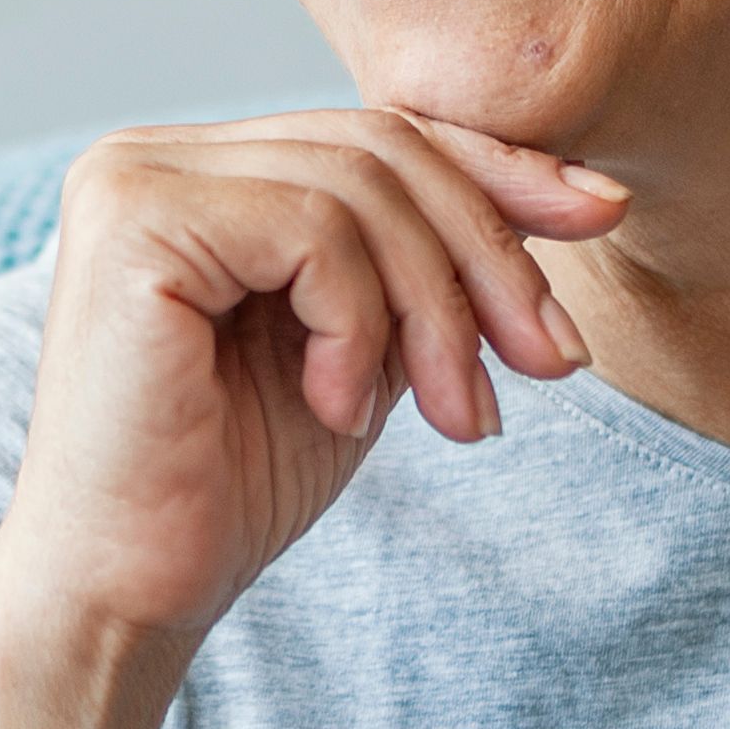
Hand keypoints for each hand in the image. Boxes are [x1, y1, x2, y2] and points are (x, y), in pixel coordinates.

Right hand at [0, 111, 627, 668]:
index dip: (496, 167)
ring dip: (438, 311)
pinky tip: (339, 407)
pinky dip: (360, 324)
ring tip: (454, 417)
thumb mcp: (367, 351)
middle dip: (489, 254)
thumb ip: (425, 265)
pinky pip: (313, 230)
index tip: (602, 213)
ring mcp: (134, 179)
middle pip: (382, 145)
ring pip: (361, 187)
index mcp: (201, 173)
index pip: (376, 131)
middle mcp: (152, 155)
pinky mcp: (134, 222)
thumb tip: (575, 189)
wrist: (127, 597)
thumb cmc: (231, 488)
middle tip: (550, 363)